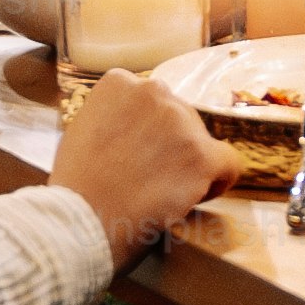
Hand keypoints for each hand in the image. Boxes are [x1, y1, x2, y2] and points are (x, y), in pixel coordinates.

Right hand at [50, 69, 239, 260]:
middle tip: (148, 180)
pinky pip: (228, 163)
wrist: (80, 222)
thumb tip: (137, 129)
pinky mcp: (201, 154)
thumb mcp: (83, 130)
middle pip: (180, 118)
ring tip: (162, 194)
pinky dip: (218, 182)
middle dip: (169, 147)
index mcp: (120, 83)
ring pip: (201, 142)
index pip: (152, 102)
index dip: (149, 132)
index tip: (138, 156)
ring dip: (188, 166)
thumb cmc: (76, 187)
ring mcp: (179, 121)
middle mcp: (153, 91)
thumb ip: (114, 118)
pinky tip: (197, 197)